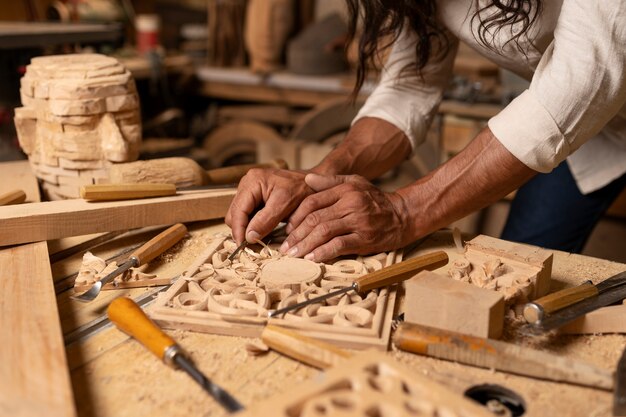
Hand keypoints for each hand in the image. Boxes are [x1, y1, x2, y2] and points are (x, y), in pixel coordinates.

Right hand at [225, 168, 313, 243]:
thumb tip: (248, 237)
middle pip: (234, 213)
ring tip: (258, 237)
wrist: (314, 182)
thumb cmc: (302, 189)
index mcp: (252, 181)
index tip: (242, 247)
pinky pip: (247, 213)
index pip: (238, 210)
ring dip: (246, 227)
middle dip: (241, 229)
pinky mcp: (254, 196)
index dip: (238, 230)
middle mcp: (247, 183)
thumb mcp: (285, 205)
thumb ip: (265, 221)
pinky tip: (262, 229)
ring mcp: (249, 189)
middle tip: (252, 244)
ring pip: (239, 214)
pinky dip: (252, 223)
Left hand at [280, 173, 412, 261]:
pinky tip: (312, 258)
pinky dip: (323, 253)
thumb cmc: (375, 199)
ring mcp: (358, 222)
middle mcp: (350, 204)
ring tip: (293, 254)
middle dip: (296, 234)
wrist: (403, 215)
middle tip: (285, 247)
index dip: (296, 216)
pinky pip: (339, 246)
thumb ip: (330, 181)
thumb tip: (306, 179)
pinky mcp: (365, 239)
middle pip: (315, 218)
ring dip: (305, 245)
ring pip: (324, 232)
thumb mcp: (354, 182)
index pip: (312, 201)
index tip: (287, 229)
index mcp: (345, 190)